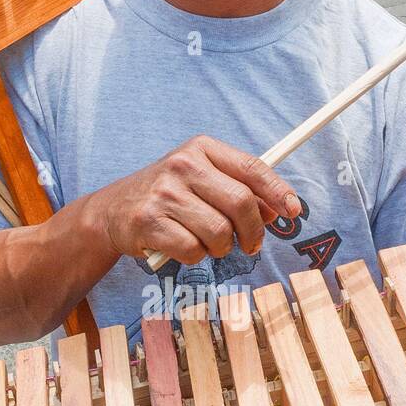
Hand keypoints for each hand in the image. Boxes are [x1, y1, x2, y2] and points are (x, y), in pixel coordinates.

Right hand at [87, 136, 301, 266]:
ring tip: (208, 244)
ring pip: (219, 232)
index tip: (294, 211)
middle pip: (241, 203)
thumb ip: (238, 189)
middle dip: (253, 231)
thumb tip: (276, 210)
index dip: (278, 191)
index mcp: (201, 148)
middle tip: (250, 245)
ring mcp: (164, 193)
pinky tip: (183, 247)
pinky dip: (195, 256)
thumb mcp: (201, 180)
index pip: (252, 167)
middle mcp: (183, 165)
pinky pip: (193, 250)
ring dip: (221, 248)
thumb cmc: (166, 196)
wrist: (111, 211)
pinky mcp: (149, 222)